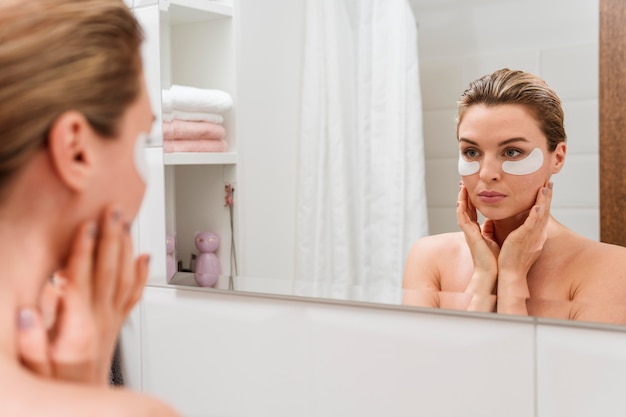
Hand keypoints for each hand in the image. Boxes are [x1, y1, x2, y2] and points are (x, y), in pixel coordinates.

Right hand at [17, 206, 149, 384]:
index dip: (84, 250)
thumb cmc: (59, 387)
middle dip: (111, 237)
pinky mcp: (118, 323)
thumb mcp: (34, 370)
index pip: (81, 279)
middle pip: (108, 270)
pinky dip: (140, 272)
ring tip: (127, 223)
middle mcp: (100, 320)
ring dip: (126, 247)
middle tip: (114, 211)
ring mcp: (113, 319)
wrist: (87, 408)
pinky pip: (133, 293)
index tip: (87, 226)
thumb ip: (30, 342)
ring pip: (125, 276)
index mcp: (77, 327)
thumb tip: (25, 312)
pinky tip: (143, 257)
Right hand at [457, 182, 498, 296]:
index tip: (472, 189)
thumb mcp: (495, 239)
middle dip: (464, 195)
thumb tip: (493, 220)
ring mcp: (469, 233)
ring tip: (461, 186)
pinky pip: (462, 220)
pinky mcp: (469, 235)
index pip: (473, 212)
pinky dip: (460, 209)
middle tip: (463, 182)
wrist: (494, 272)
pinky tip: (460, 200)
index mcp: (478, 231)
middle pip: (465, 209)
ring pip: (462, 211)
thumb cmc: (497, 259)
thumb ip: (492, 229)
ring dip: (461, 199)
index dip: (471, 200)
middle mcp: (471, 230)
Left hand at [497, 181, 552, 297]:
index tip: (544, 190)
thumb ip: (517, 232)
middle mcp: (537, 236)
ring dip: (544, 201)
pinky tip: (538, 205)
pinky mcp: (525, 239)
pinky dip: (536, 214)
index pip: (540, 216)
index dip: (543, 202)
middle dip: (547, 198)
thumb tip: (513, 224)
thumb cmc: (510, 261)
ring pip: (541, 215)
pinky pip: (533, 224)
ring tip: (545, 188)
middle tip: (549, 184)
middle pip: (544, 212)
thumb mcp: (516, 243)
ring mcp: (533, 237)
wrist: (510, 275)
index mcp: (535, 236)